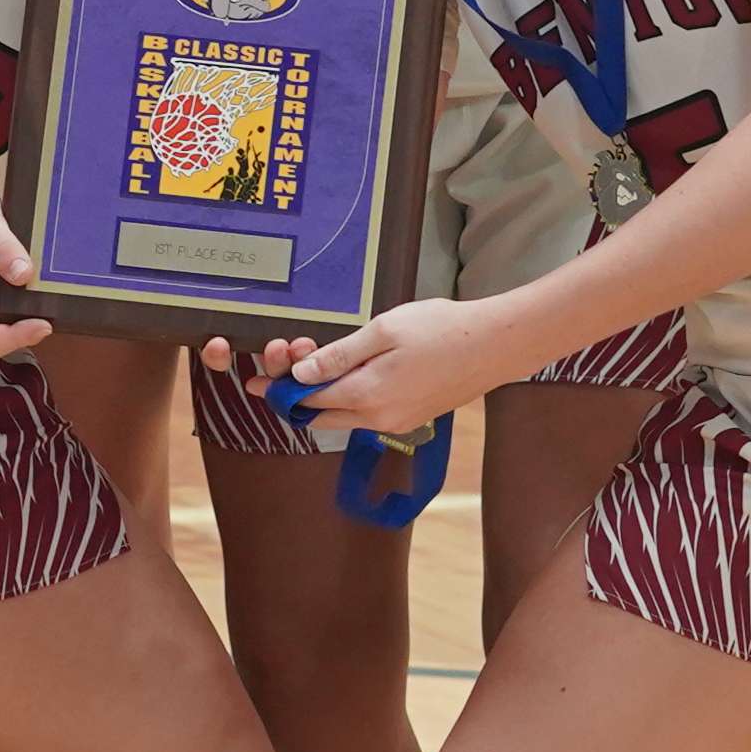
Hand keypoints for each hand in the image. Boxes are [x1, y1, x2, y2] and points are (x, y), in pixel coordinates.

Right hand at [0, 153, 50, 361]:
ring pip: (11, 322)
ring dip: (34, 315)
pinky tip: (50, 279)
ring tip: (59, 292)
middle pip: (2, 339)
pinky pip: (16, 300)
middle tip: (58, 306)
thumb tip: (24, 274)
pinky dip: (34, 296)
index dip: (13, 340)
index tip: (40, 321)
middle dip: (29, 330)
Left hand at [264, 293, 526, 439]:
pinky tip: (350, 373)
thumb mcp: (383, 331)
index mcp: (366, 395)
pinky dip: (349, 399)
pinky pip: (367, 415)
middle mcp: (378, 418)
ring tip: (315, 362)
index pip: (309, 400)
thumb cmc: (440, 329)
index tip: (256, 381)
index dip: (279, 390)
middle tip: (279, 373)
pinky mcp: (411, 418)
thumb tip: (300, 373)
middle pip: (322, 417)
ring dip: (324, 397)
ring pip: (345, 418)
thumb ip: (339, 356)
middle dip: (297, 397)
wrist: (494, 346)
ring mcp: (397, 422)